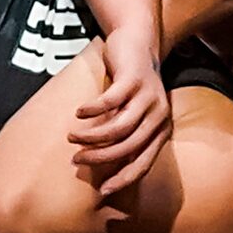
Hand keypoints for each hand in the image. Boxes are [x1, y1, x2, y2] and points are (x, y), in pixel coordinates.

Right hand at [70, 35, 171, 201]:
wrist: (139, 41)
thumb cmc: (131, 84)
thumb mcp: (135, 112)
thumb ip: (127, 135)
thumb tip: (105, 166)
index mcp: (161, 129)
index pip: (144, 162)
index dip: (124, 179)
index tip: (103, 191)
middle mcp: (159, 116)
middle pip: (128, 147)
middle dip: (100, 158)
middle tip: (77, 161)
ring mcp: (148, 97)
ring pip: (118, 127)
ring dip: (92, 136)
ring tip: (72, 138)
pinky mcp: (134, 79)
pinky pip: (110, 102)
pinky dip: (92, 110)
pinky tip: (78, 112)